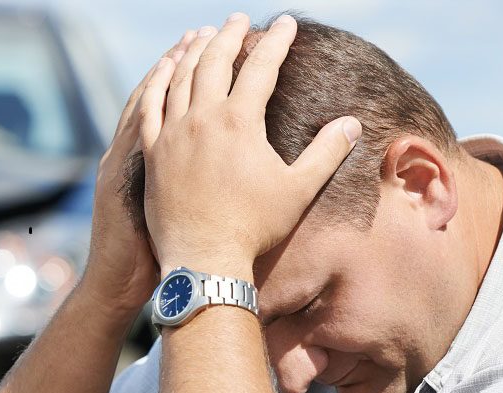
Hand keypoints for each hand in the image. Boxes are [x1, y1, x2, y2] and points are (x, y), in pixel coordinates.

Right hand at [81, 30, 197, 313]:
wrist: (116, 284)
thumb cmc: (146, 258)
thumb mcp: (161, 211)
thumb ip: (182, 183)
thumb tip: (218, 166)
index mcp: (140, 158)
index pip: (165, 106)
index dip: (183, 74)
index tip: (205, 45)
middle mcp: (130, 154)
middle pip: (159, 94)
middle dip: (182, 59)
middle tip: (204, 28)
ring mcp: (123, 164)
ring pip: (144, 106)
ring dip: (167, 72)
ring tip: (189, 42)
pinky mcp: (122, 180)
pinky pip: (135, 132)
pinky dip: (148, 106)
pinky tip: (166, 83)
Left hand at [141, 14, 361, 278]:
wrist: (203, 259)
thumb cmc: (254, 228)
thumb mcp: (298, 190)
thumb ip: (327, 153)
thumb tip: (352, 123)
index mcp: (239, 122)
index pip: (261, 67)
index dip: (276, 42)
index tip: (285, 23)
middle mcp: (201, 119)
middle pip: (214, 62)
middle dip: (229, 35)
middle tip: (239, 20)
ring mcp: (171, 134)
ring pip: (179, 77)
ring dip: (192, 51)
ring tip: (202, 34)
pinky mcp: (151, 151)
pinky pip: (150, 105)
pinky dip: (158, 80)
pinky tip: (164, 68)